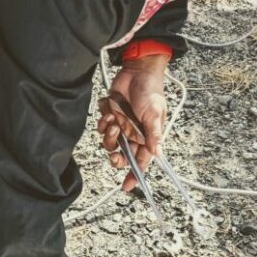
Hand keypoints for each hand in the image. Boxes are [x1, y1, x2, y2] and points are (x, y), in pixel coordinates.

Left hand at [96, 54, 168, 191]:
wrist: (137, 70)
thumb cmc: (151, 91)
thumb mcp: (154, 113)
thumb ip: (153, 133)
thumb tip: (156, 153)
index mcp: (146, 137)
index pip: (141, 161)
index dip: (134, 175)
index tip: (127, 186)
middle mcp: (133, 134)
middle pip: (121, 156)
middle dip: (116, 157)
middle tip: (115, 153)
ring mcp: (121, 126)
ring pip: (108, 143)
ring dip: (108, 134)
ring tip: (113, 119)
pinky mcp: (110, 117)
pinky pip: (101, 128)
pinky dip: (103, 121)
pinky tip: (109, 109)